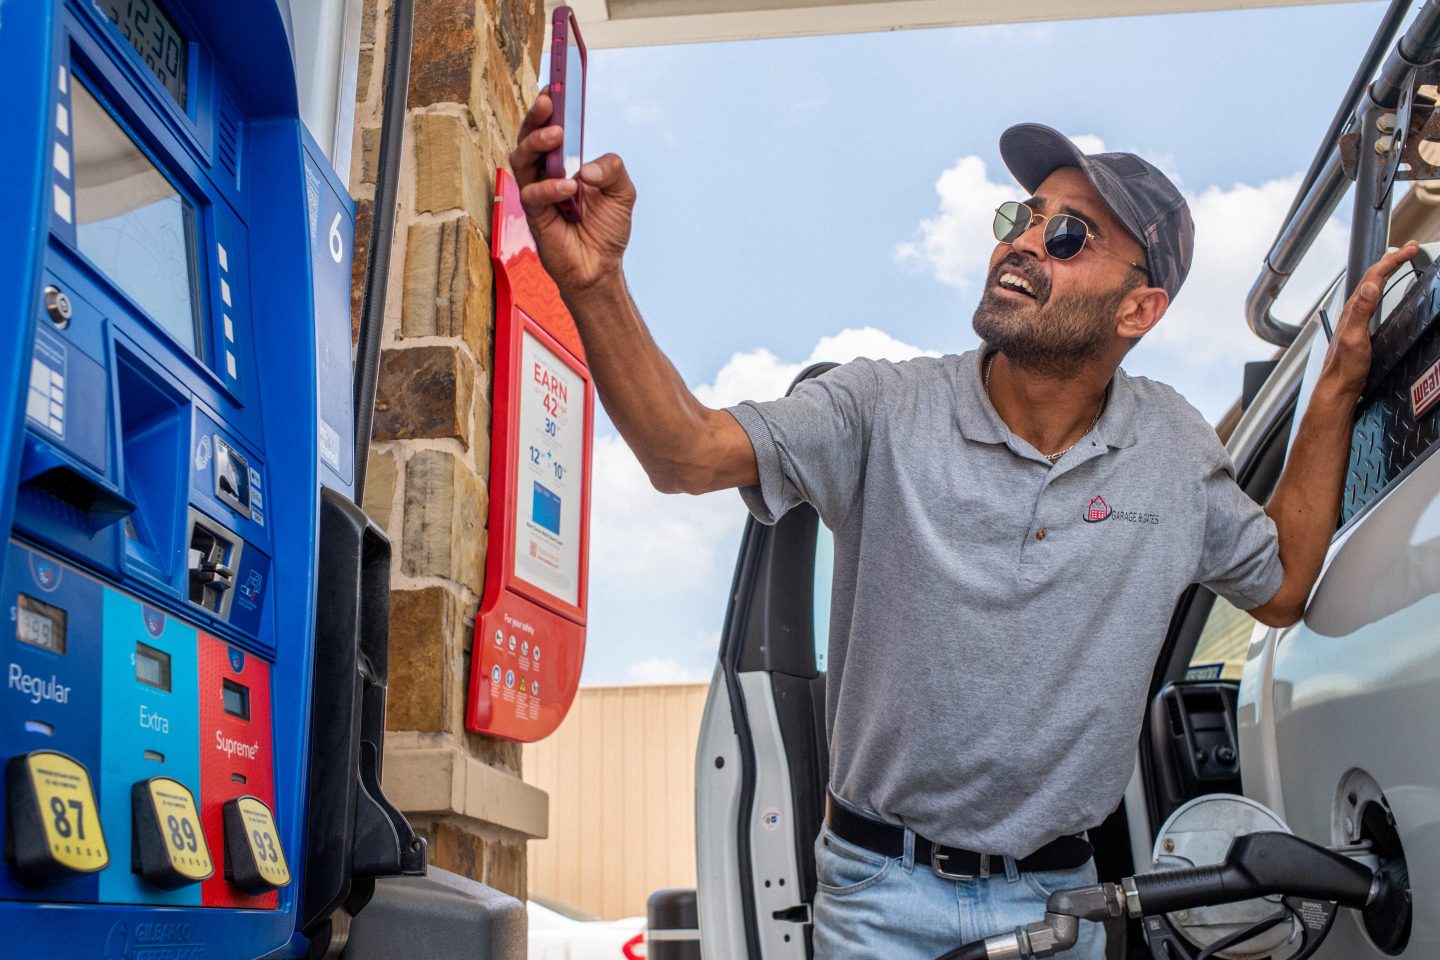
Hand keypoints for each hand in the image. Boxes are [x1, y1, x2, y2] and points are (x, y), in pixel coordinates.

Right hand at [509, 90, 635, 295]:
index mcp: (565, 164)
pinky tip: (568, 186)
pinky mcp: (535, 217)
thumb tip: (587, 167)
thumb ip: (613, 169)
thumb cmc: (607, 229)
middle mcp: (546, 175)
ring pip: (521, 160)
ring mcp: (538, 195)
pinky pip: (533, 195)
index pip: (550, 130)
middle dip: (536, 118)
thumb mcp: (623, 192)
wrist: (601, 269)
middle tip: (549, 102)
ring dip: (537, 144)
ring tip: (557, 135)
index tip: (554, 86)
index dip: (549, 109)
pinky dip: (550, 187)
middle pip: (528, 139)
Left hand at [1319, 240, 1420, 396]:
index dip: (1393, 260)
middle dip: (1392, 259)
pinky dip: (1383, 286)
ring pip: (1372, 285)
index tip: (1409, 249)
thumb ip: (1361, 311)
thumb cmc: (1345, 366)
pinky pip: (1373, 298)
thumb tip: (1368, 285)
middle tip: (1409, 248)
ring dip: (1388, 270)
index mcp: (1353, 308)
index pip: (1374, 276)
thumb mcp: (1355, 337)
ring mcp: (1356, 317)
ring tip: (1399, 260)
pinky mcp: (1361, 325)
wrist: (1339, 385)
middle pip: (1373, 276)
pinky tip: (1385, 288)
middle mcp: (1353, 310)